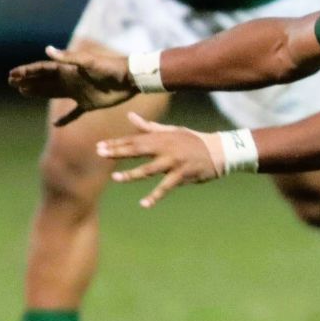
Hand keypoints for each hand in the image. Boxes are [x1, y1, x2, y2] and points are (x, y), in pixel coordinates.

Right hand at [8, 45, 135, 125]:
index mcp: (68, 69)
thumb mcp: (88, 61)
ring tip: (23, 93)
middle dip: (28, 81)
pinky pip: (73, 113)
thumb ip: (68, 57)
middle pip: (44, 81)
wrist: (130, 79)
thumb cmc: (110, 68)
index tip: (12, 75)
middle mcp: (70, 80)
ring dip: (39, 93)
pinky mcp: (88, 104)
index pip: (42, 70)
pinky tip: (56, 125)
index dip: (27, 72)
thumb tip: (48, 50)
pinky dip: (65, 119)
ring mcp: (78, 92)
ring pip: (53, 93)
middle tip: (12, 83)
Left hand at [94, 112, 223, 207]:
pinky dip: (155, 196)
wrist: (219, 151)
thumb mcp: (172, 130)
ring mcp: (174, 162)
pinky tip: (144, 203)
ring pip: (149, 169)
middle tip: (100, 154)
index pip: (134, 139)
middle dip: (118, 152)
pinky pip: (165, 187)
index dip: (117, 143)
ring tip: (115, 178)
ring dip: (131, 174)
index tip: (100, 146)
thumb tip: (130, 116)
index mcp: (162, 137)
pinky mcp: (182, 175)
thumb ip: (149, 126)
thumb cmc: (193, 140)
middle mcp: (166, 148)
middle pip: (137, 149)